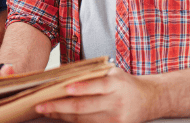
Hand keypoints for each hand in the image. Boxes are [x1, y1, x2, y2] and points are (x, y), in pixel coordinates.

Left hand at [35, 67, 157, 122]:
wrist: (147, 100)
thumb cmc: (123, 83)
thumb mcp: (111, 72)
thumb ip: (91, 74)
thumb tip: (61, 76)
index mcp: (116, 84)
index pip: (98, 86)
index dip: (82, 88)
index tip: (66, 88)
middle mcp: (116, 102)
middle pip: (84, 106)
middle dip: (59, 106)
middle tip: (41, 105)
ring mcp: (115, 118)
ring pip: (83, 119)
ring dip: (61, 115)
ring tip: (45, 110)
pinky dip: (71, 121)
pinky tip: (60, 116)